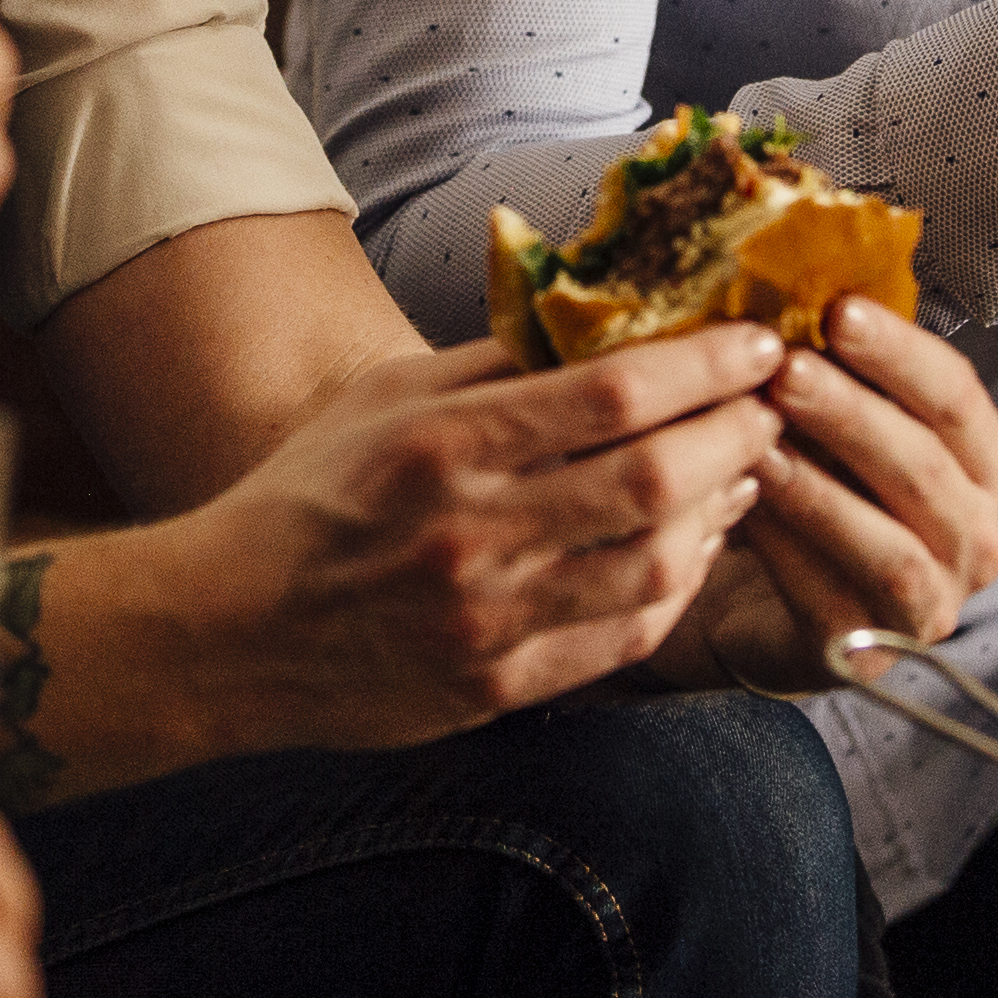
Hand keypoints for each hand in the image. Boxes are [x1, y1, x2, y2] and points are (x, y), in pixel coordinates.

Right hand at [155, 326, 789, 750]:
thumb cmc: (309, 496)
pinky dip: (677, 587)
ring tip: (743, 470)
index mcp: (444, 444)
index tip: (755, 345)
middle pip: (652, 479)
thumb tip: (600, 310)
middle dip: (735, 434)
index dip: (703, 366)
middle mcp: (474, 533)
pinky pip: (624, 637)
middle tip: (770, 405)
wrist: (228, 631)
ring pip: (657, 564)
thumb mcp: (384, 396)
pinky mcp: (497, 687)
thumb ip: (492, 360)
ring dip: (722, 512)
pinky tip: (693, 547)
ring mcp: (489, 620)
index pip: (610, 395)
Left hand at [670, 298, 997, 692]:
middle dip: (855, 412)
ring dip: (822, 485)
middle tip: (788, 368)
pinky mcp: (872, 651)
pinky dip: (788, 546)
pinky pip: (834, 595)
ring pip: (893, 545)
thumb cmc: (813, 487)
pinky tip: (742, 501)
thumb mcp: (831, 421)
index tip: (838, 308)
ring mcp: (933, 602)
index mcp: (980, 464)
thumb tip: (786, 285)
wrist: (767, 601)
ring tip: (759, 437)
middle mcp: (976, 535)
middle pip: (928, 468)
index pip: (958, 398)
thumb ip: (833, 366)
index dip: (901, 352)